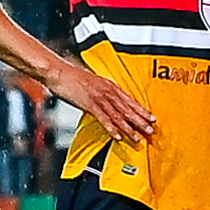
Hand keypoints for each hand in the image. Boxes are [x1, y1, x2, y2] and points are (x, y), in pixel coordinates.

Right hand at [40, 52, 157, 143]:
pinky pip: (103, 117)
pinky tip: (117, 136)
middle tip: (151, 131)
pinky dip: (111, 128)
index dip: (142, 110)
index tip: (152, 118)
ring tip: (137, 138)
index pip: (130, 100)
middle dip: (140, 121)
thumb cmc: (71, 76)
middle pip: (127, 108)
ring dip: (129, 127)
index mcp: (109, 85)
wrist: (58, 71)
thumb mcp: (91, 82)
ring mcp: (99, 97)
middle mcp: (107, 90)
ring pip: (118, 114)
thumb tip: (107, 100)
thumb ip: (101, 91)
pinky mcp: (90, 103)